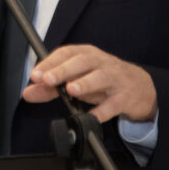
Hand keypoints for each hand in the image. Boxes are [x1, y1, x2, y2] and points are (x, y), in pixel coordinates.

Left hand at [22, 44, 157, 122]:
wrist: (140, 87)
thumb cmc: (103, 80)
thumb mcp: (77, 79)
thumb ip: (51, 86)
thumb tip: (28, 92)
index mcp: (87, 55)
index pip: (66, 53)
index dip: (50, 62)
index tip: (35, 75)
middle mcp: (101, 63)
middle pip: (82, 62)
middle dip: (63, 70)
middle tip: (47, 80)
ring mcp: (115, 78)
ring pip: (100, 77)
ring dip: (85, 83)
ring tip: (71, 90)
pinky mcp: (125, 97)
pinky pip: (113, 104)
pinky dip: (102, 111)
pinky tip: (92, 117)